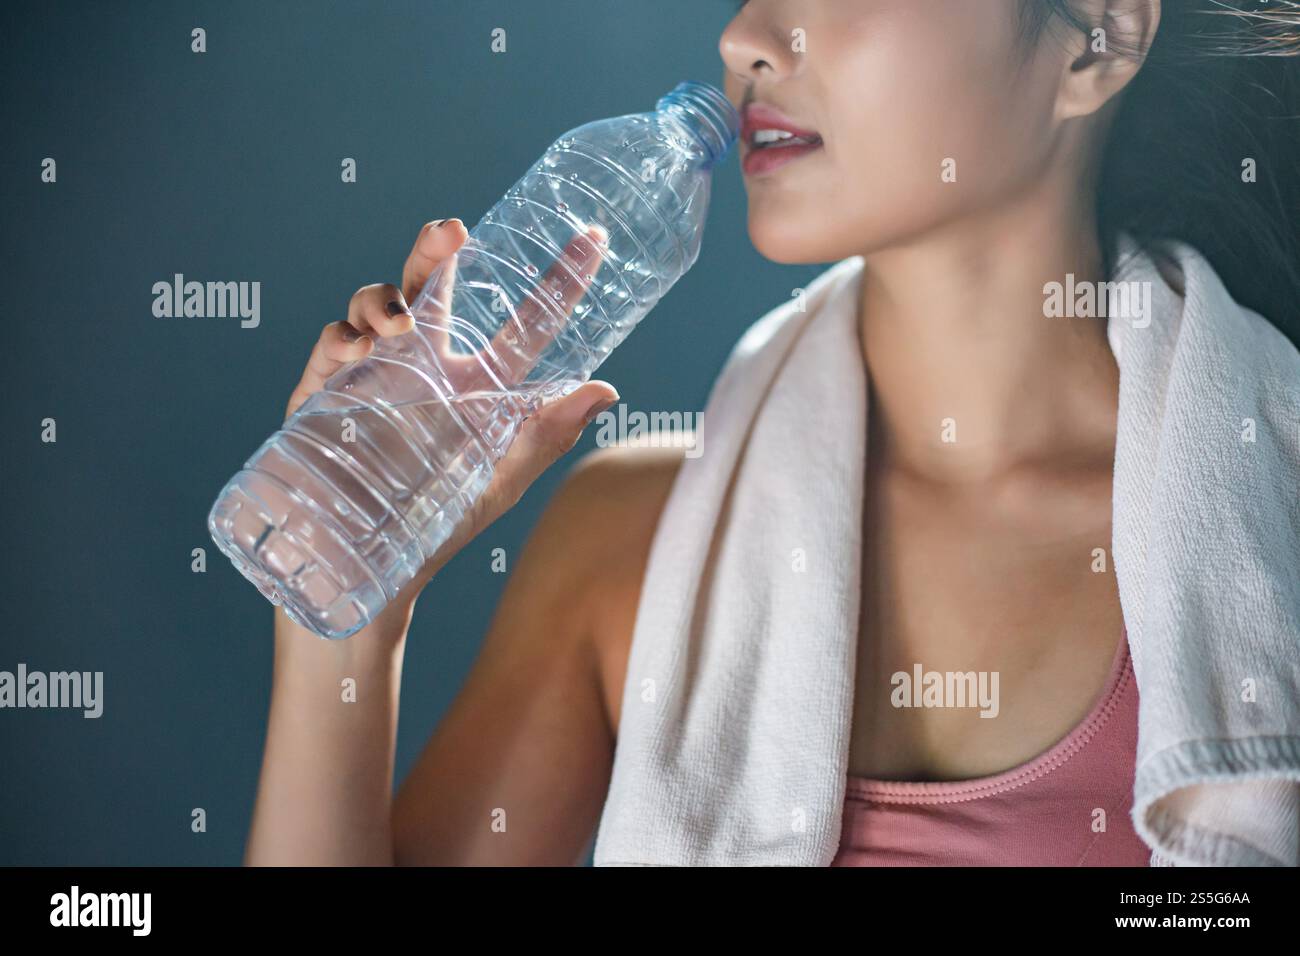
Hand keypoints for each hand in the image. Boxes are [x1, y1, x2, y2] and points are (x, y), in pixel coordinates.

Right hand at [281, 218, 618, 632]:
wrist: (364, 570)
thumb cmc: (440, 527)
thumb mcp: (501, 481)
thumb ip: (547, 435)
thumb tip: (607, 390)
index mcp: (479, 384)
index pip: (524, 322)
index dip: (558, 280)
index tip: (593, 238)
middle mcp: (427, 367)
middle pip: (433, 287)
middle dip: (435, 249)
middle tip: (451, 229)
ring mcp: (373, 375)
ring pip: (376, 306)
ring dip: (382, 296)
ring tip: (395, 319)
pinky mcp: (325, 394)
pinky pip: (331, 347)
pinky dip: (340, 337)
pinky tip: (354, 349)